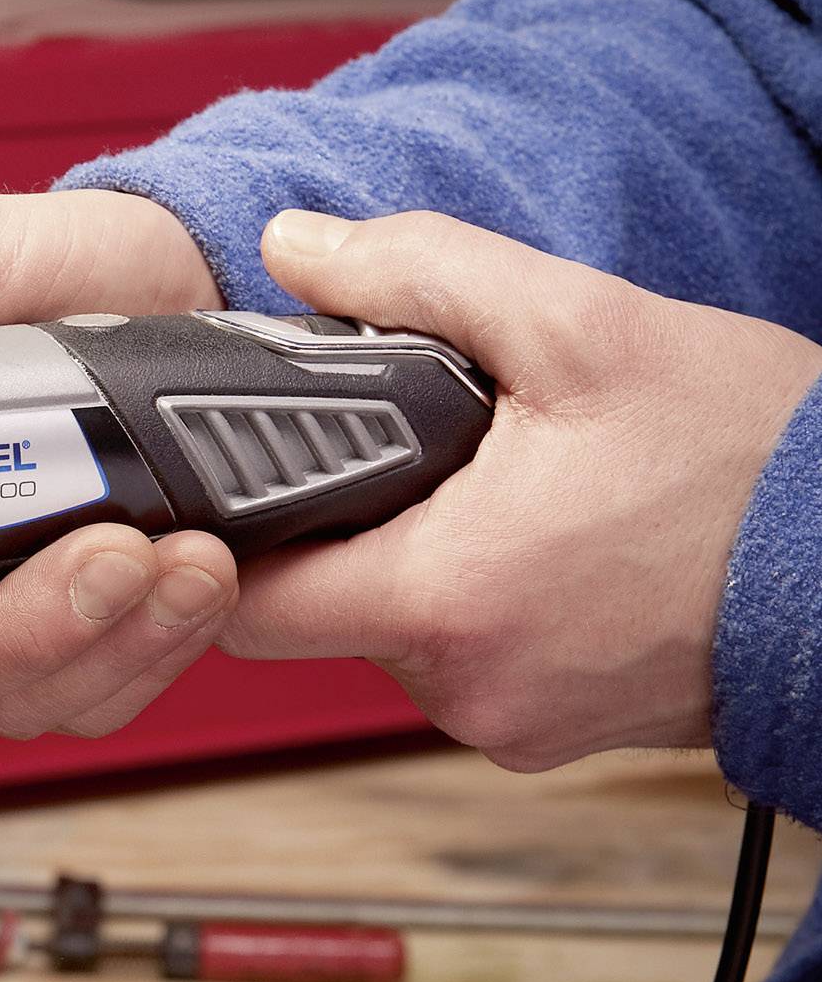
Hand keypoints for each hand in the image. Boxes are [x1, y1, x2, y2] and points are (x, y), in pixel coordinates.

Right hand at [0, 190, 247, 737]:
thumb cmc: (26, 274)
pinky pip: (103, 695)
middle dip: (6, 634)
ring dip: (98, 635)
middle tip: (92, 550)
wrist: (173, 274)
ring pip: (12, 700)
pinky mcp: (84, 643)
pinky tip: (195, 567)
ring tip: (169, 545)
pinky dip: (158, 641)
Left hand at [222, 209, 821, 769]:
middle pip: (315, 616)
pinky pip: (461, 665)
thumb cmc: (758, 455)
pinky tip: (536, 544)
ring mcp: (507, 723)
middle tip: (403, 457)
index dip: (222, 538)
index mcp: (446, 597)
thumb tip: (291, 247)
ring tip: (492, 492)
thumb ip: (419, 273)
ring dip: (411, 564)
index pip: (244, 604)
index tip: (235, 480)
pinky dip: (475, 603)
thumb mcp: (586, 327)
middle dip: (338, 529)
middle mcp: (461, 686)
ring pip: (388, 639)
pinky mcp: (548, 733)